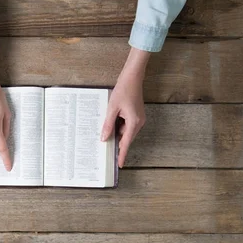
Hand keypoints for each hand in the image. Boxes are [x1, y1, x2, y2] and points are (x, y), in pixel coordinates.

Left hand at [101, 48, 148, 167]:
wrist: (132, 77)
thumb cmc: (123, 90)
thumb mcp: (112, 109)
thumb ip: (108, 125)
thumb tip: (104, 138)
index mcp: (133, 123)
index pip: (126, 143)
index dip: (122, 154)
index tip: (120, 164)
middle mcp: (138, 123)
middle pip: (126, 137)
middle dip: (117, 142)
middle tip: (106, 147)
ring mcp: (139, 119)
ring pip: (126, 131)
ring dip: (117, 132)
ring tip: (106, 130)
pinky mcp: (137, 115)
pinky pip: (127, 125)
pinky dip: (120, 126)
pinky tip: (112, 123)